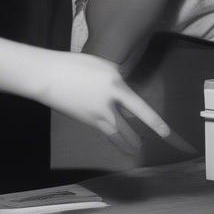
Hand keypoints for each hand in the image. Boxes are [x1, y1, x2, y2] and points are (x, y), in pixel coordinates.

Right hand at [36, 50, 171, 142]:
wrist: (48, 76)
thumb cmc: (75, 65)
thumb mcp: (102, 65)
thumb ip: (116, 78)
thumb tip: (121, 93)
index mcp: (115, 84)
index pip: (139, 107)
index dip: (154, 121)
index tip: (165, 132)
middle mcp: (108, 102)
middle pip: (127, 127)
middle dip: (137, 138)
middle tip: (146, 145)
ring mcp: (95, 113)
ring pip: (115, 133)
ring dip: (126, 142)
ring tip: (134, 148)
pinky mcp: (85, 119)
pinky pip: (103, 130)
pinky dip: (112, 136)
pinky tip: (116, 138)